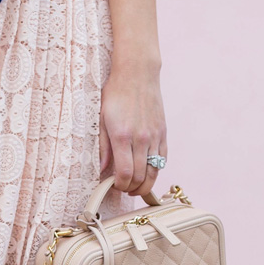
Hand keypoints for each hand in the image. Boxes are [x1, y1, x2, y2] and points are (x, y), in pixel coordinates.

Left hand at [99, 68, 166, 196]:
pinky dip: (155, 171)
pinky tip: (146, 173)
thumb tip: (101, 170)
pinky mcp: (163, 133)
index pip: (125, 173)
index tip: (114, 186)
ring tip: (135, 187)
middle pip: (140, 176)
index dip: (120, 186)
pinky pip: (162, 159)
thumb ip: (102, 147)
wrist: (137, 75)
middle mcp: (141, 138)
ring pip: (154, 171)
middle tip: (123, 189)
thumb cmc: (114, 95)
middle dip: (131, 189)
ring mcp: (155, 136)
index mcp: (122, 136)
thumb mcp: (101, 119)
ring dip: (145, 184)